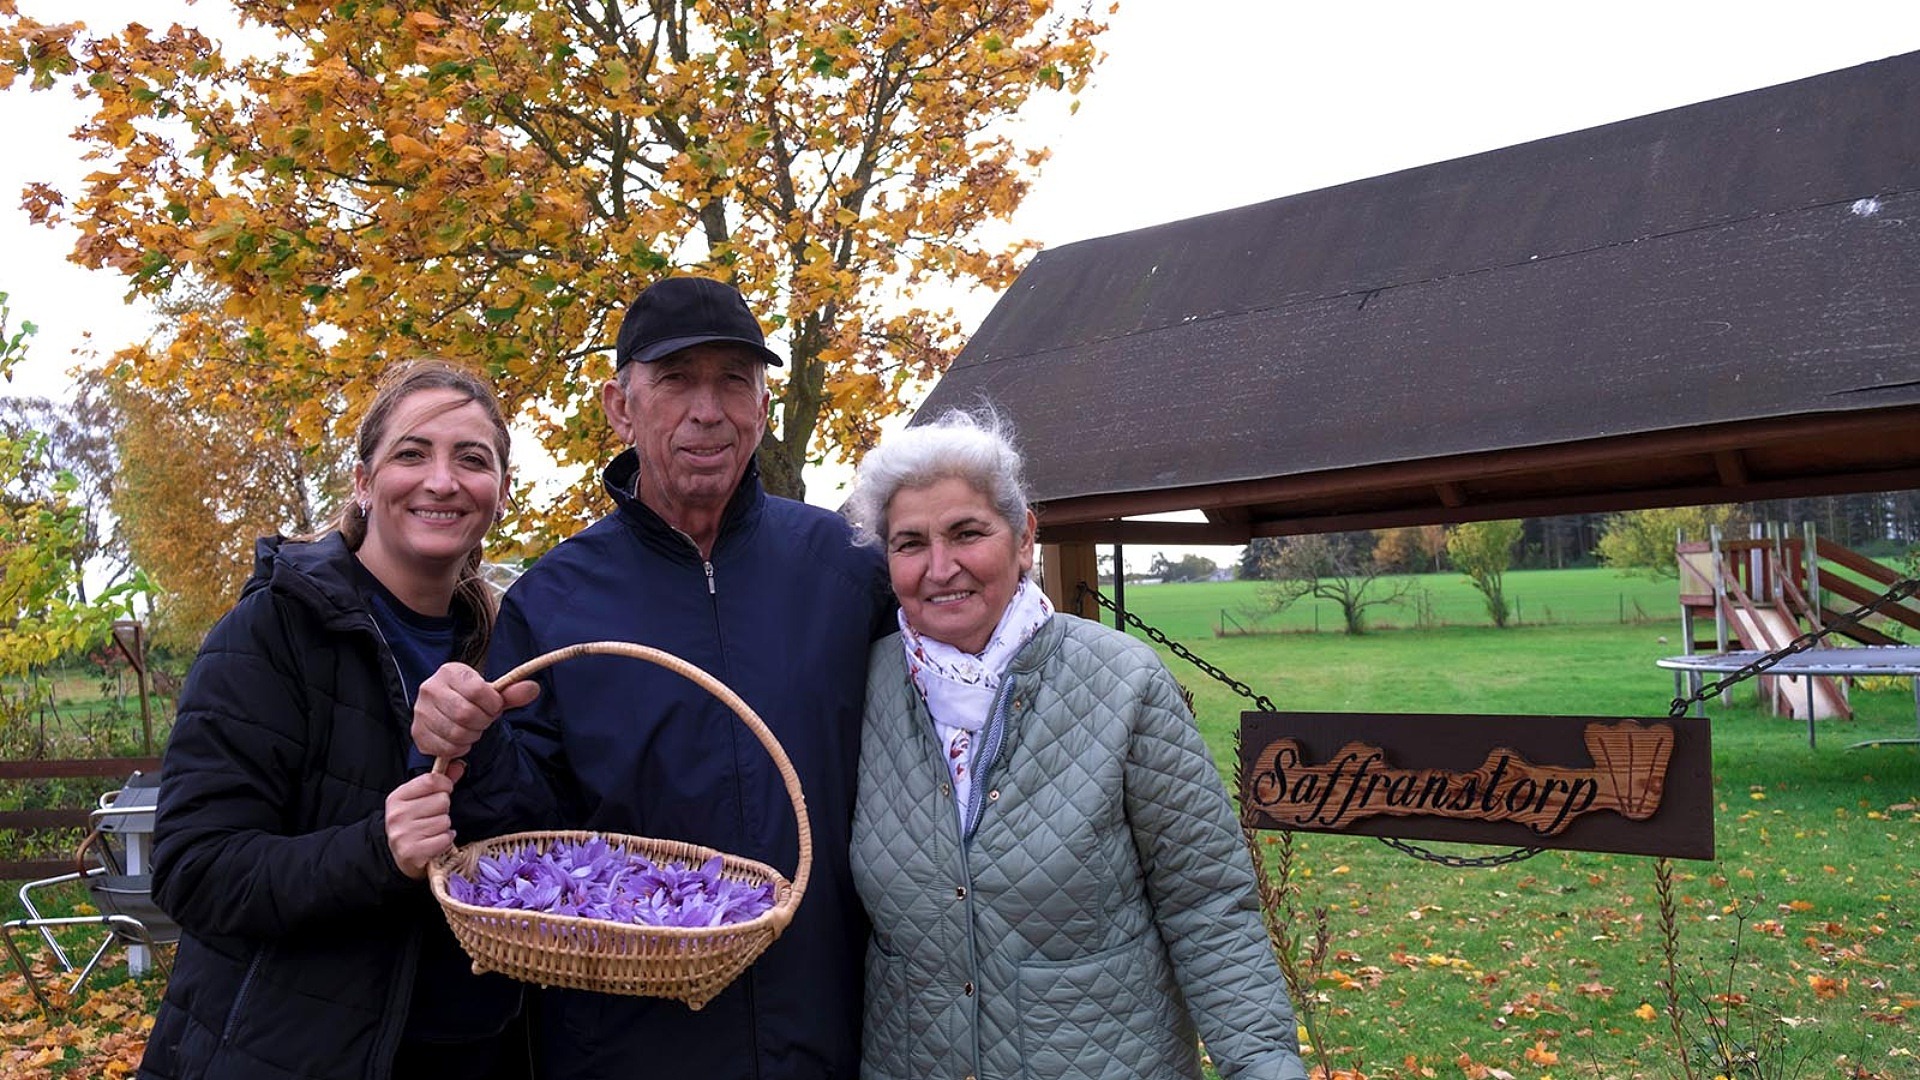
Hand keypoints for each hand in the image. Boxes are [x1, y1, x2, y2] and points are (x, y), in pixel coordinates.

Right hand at [384, 766, 464, 878]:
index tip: (445, 790)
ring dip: (444, 826)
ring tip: (432, 830)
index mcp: (397, 798)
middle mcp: (397, 815)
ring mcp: (403, 834)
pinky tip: (435, 841)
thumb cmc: (413, 823)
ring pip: (445, 820)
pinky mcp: (412, 852)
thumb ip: (439, 782)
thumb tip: (458, 765)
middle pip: (442, 800)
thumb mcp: (420, 799)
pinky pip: (445, 838)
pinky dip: (445, 840)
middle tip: (433, 816)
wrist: (400, 855)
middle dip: (443, 809)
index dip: (445, 784)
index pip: (430, 780)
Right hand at [410, 662, 539, 761]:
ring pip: (455, 733)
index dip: (492, 704)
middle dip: (482, 722)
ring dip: (472, 736)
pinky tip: (461, 739)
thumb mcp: (492, 692)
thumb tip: (533, 688)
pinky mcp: (417, 733)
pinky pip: (444, 748)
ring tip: (473, 729)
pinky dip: (459, 749)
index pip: (476, 691)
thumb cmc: (472, 698)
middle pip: (465, 714)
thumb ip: (512, 692)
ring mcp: (421, 712)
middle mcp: (430, 688)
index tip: (494, 707)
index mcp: (450, 671)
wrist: (447, 707)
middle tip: (484, 721)